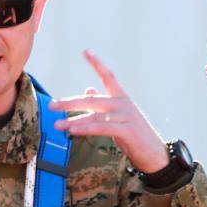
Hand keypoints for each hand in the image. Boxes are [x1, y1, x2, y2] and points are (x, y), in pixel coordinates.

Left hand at [48, 50, 166, 172]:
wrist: (154, 154)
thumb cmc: (134, 136)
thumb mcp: (118, 117)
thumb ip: (102, 104)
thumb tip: (88, 89)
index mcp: (121, 98)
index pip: (108, 76)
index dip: (97, 63)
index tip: (86, 51)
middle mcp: (123, 104)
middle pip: (92, 99)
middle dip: (70, 102)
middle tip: (52, 105)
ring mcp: (126, 116)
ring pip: (94, 115)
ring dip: (73, 121)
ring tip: (58, 125)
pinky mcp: (127, 131)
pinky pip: (101, 127)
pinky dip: (86, 128)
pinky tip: (73, 130)